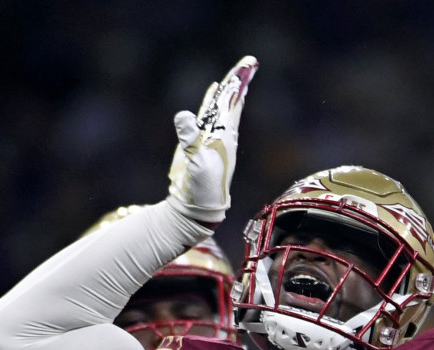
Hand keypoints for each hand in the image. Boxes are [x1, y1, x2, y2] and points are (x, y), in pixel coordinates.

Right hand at [168, 55, 258, 223]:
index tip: (249, 66)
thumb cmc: (203, 188)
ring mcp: (212, 136)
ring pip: (222, 106)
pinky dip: (211, 102)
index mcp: (225, 136)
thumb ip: (191, 139)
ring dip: (227, 90)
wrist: (198, 205)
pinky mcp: (200, 140)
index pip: (233, 103)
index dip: (239, 84)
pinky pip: (207, 115)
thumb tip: (184, 115)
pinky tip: (212, 92)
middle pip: (232, 101)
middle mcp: (223, 133)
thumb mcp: (196, 164)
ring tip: (235, 74)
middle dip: (239, 81)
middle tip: (249, 62)